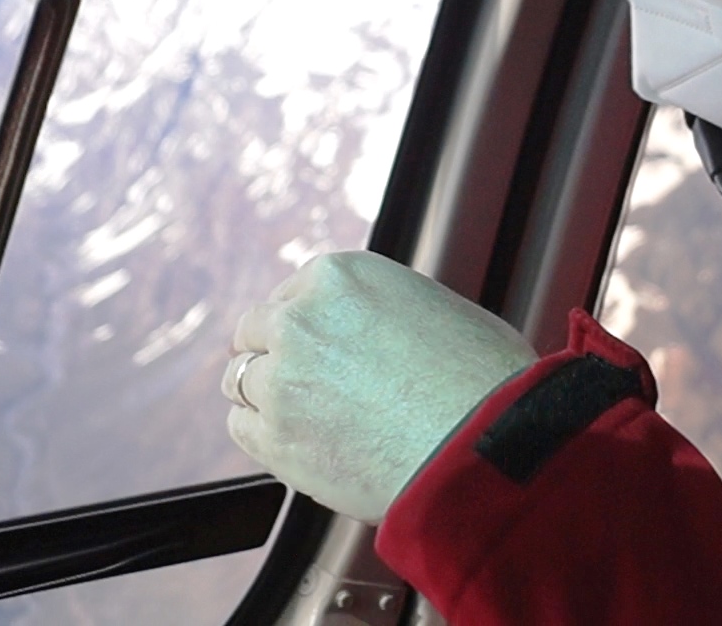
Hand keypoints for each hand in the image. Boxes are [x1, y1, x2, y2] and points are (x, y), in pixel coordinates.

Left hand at [223, 250, 536, 522]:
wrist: (482, 445)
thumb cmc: (482, 381)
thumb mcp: (436, 309)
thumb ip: (383, 310)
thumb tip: (372, 330)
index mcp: (339, 276)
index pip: (291, 294)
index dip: (304, 325)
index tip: (314, 347)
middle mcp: (300, 318)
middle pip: (254, 331)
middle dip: (273, 354)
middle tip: (301, 382)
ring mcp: (281, 378)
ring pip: (239, 380)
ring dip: (264, 395)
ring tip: (304, 417)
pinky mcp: (274, 437)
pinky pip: (242, 428)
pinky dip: (263, 435)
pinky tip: (297, 443)